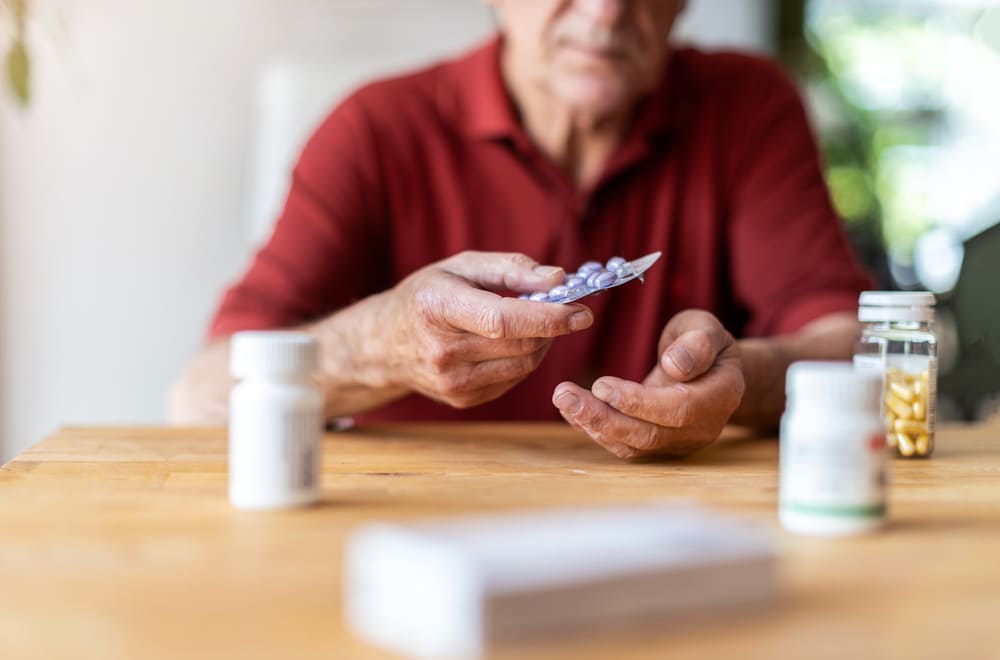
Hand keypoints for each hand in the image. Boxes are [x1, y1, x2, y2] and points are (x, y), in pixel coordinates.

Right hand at [375, 251, 592, 407]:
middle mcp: (442, 351)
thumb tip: (558, 279)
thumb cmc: (427, 296)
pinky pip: (513, 379)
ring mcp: (451, 382)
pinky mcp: (462, 399)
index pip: (503, 320)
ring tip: (535, 322)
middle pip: (521, 344)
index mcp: (437, 309)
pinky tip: (511, 342)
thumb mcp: (461, 267)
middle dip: (553, 327)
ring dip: (543, 343)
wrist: (384, 344)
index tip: (582, 311)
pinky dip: (525, 358)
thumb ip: (511, 268)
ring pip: (524, 364)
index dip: (548, 317)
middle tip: (565, 308)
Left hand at [552, 310, 744, 458]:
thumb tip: (675, 365)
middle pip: (649, 434)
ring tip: (563, 399)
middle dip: (603, 418)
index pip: (679, 409)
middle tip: (564, 395)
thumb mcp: (706, 329)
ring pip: (633, 445)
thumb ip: (697, 344)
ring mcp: (679, 442)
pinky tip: (572, 411)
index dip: (639, 402)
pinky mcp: (658, 446)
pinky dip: (596, 429)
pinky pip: (625, 445)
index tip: (602, 385)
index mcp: (721, 396)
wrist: (710, 368)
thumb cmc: (704, 342)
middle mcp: (702, 428)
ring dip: (593, 425)